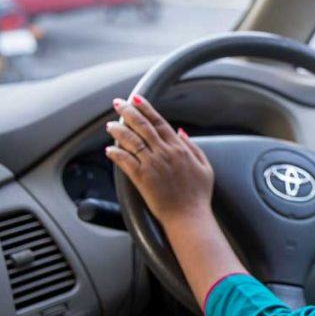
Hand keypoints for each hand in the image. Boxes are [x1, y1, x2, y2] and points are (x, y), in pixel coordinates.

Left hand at [104, 95, 213, 224]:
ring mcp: (152, 165)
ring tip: (110, 125)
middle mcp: (165, 153)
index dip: (147, 109)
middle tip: (118, 103)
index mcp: (180, 149)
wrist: (189, 217)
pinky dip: (116, 153)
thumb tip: (181, 132)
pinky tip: (109, 149)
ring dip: (119, 130)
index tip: (137, 99)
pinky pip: (125, 161)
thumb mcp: (205, 167)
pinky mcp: (142, 178)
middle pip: (143, 126)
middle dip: (128, 112)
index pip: (160, 123)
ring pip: (132, 141)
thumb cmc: (198, 195)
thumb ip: (193, 147)